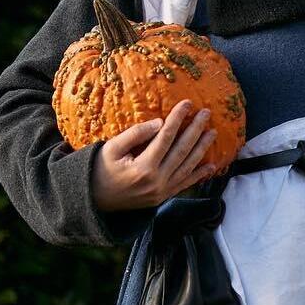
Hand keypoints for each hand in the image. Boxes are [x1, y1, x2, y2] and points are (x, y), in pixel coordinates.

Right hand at [92, 100, 217, 211]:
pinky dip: (199, 175)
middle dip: (196, 130)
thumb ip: (135, 134)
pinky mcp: (162, 197)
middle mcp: (156, 181)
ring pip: (187, 166)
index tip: (187, 103)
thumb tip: (160, 123)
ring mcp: (161, 191)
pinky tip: (212, 166)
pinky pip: (184, 184)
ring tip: (212, 133)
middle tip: (206, 113)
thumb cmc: (100, 170)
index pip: (166, 137)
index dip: (178, 118)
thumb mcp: (111, 148)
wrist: (92, 200)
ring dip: (202, 149)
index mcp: (143, 167)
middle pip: (182, 150)